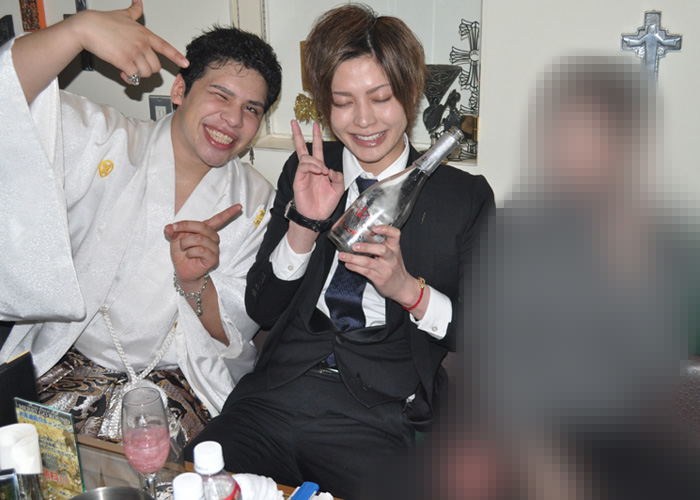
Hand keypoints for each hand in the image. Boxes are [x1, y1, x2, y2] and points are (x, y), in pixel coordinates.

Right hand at [74, 0, 188, 84]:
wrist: (86, 27)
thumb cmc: (102, 21)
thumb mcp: (123, 14)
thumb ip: (134, 10)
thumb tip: (138, 2)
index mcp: (144, 34)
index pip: (165, 46)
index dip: (176, 56)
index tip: (185, 63)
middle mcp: (142, 43)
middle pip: (155, 66)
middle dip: (147, 70)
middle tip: (137, 67)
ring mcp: (134, 52)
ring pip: (146, 73)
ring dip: (138, 75)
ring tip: (128, 69)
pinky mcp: (124, 61)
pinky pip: (134, 77)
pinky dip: (129, 78)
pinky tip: (122, 73)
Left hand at [164, 205, 240, 288]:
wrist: (183, 271)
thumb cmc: (182, 254)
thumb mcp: (174, 239)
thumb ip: (172, 232)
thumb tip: (169, 228)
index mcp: (206, 231)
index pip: (219, 220)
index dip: (228, 213)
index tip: (239, 206)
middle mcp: (212, 238)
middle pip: (203, 227)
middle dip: (186, 227)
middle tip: (175, 230)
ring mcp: (214, 248)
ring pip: (199, 238)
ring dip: (185, 243)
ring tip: (183, 249)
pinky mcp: (213, 258)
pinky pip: (201, 250)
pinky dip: (190, 252)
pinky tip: (189, 255)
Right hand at [290, 120, 343, 220]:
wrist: (317, 216)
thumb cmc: (325, 204)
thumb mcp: (338, 189)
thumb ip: (338, 177)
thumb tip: (330, 170)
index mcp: (320, 169)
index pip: (317, 149)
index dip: (317, 137)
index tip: (316, 126)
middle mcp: (311, 169)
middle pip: (304, 148)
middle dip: (300, 135)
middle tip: (295, 123)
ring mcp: (304, 174)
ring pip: (306, 157)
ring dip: (315, 160)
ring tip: (322, 170)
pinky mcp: (299, 179)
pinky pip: (303, 167)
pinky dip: (311, 166)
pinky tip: (318, 170)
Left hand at [339, 225, 422, 308]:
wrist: (402, 287)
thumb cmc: (394, 268)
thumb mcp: (392, 254)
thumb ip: (380, 245)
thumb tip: (361, 235)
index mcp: (395, 248)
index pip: (395, 235)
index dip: (386, 229)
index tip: (375, 227)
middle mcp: (392, 258)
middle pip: (381, 250)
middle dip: (366, 247)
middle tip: (354, 246)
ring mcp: (386, 269)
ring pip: (369, 262)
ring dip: (353, 258)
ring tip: (342, 255)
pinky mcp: (380, 279)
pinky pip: (365, 272)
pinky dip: (354, 267)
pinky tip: (348, 264)